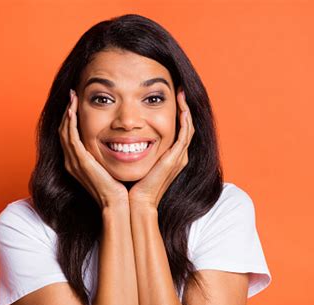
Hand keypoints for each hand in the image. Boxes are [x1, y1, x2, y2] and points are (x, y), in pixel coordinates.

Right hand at [58, 89, 128, 209]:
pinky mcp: (80, 162)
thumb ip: (108, 155)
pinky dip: (70, 124)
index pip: (70, 136)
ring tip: (72, 98)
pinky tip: (73, 111)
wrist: (117, 204)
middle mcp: (72, 162)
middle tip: (72, 96)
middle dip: (67, 112)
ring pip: (65, 132)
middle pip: (63, 131)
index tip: (77, 104)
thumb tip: (119, 143)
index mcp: (78, 163)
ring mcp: (74, 162)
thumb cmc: (119, 188)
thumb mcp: (111, 167)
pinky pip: (71, 138)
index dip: (71, 119)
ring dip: (68, 113)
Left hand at [128, 86, 194, 209]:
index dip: (177, 114)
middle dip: (184, 108)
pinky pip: (185, 134)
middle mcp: (179, 157)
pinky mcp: (176, 158)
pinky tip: (182, 106)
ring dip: (186, 109)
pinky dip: (185, 119)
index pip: (178, 131)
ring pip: (189, 127)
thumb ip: (134, 152)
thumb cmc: (132, 187)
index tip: (170, 98)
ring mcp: (179, 157)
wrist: (136, 204)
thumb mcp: (135, 164)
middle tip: (179, 91)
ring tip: (181, 93)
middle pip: (187, 127)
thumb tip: (124, 141)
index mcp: (170, 158)